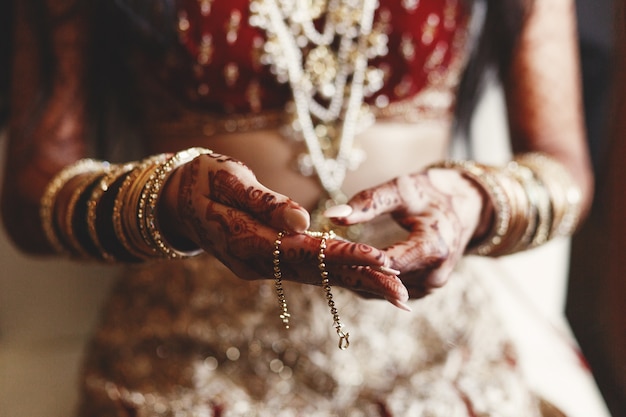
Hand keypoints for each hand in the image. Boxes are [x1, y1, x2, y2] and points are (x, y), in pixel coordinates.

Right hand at [160, 152, 408, 304]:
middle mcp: (258, 263)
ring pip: (316, 277)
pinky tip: (363, 279)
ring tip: (396, 294)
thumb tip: (303, 220)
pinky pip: (307, 271)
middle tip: (404, 296)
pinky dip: (336, 275)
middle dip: (361, 282)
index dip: (344, 255)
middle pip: (318, 274)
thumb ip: (263, 202)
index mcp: (248, 242)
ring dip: (355, 284)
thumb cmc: (201, 181)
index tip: (381, 260)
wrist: (176, 200)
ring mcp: (262, 266)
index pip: (305, 252)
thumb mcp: (226, 180)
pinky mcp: (268, 261)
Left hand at [325, 168, 485, 298]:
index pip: (388, 264)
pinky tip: (347, 269)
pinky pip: (391, 292)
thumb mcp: (401, 189)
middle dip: (353, 271)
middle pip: (384, 282)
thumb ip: (368, 202)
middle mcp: (435, 275)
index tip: (326, 251)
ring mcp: (430, 286)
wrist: (465, 205)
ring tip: (327, 265)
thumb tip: (332, 215)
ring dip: (359, 279)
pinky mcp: (424, 290)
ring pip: (385, 292)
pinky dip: (371, 282)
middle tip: (318, 261)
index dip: (357, 259)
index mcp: (433, 247)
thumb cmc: (430, 193)